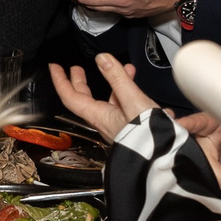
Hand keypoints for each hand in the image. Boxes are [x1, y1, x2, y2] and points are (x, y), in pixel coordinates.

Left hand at [49, 52, 163, 140]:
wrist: (163, 162)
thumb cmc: (146, 137)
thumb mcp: (132, 100)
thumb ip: (118, 78)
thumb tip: (102, 59)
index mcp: (100, 115)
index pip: (71, 96)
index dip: (61, 80)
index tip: (55, 67)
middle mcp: (107, 122)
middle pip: (88, 100)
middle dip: (82, 82)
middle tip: (77, 69)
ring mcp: (121, 127)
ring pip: (116, 102)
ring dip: (122, 85)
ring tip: (131, 71)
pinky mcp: (136, 131)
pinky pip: (139, 113)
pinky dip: (147, 104)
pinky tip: (165, 106)